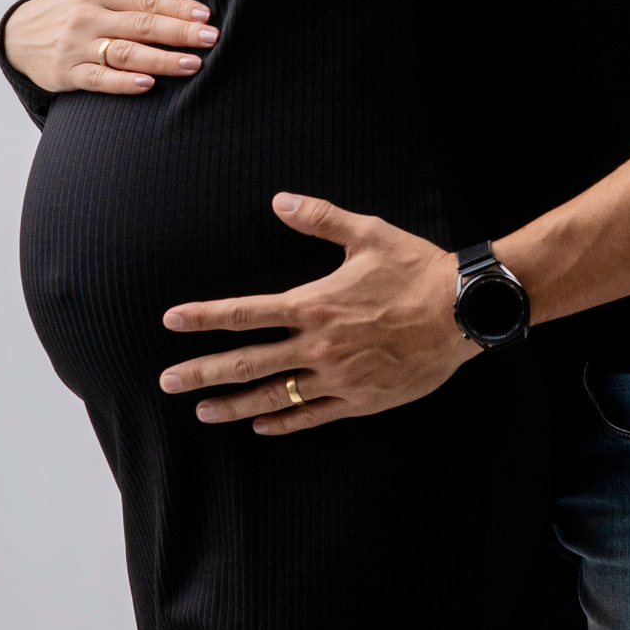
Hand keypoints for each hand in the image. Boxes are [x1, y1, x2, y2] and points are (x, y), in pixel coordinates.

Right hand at [3, 0, 218, 94]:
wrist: (17, 36)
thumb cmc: (65, 1)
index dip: (178, 6)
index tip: (206, 14)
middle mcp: (86, 16)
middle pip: (141, 24)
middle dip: (179, 32)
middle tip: (211, 38)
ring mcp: (75, 46)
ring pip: (125, 53)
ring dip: (161, 59)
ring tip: (192, 64)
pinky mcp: (66, 73)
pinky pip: (99, 79)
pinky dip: (123, 82)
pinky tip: (148, 84)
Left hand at [158, 193, 472, 432]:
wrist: (462, 311)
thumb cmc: (415, 268)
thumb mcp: (367, 233)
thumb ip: (319, 218)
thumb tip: (279, 201)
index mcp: (314, 304)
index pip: (245, 313)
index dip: (204, 317)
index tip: (171, 322)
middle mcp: (319, 345)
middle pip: (247, 362)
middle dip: (202, 372)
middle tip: (166, 382)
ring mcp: (338, 377)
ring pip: (274, 397)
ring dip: (233, 406)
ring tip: (202, 411)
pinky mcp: (361, 399)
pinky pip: (313, 416)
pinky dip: (284, 423)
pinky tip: (262, 427)